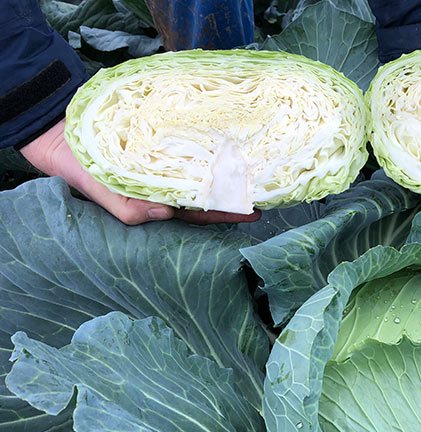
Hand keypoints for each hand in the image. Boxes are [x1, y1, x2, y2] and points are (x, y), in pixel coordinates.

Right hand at [20, 119, 260, 224]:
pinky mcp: (162, 141)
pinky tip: (226, 141)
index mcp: (158, 202)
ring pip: (204, 169)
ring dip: (227, 169)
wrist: (58, 133)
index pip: (200, 212)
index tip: (255, 212)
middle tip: (267, 188)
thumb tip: (167, 212)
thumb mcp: (102, 192)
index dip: (227, 213)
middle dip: (236, 192)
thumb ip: (130, 209)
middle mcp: (167, 184)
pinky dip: (207, 145)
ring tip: (255, 166)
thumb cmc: (81, 169)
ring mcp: (166, 164)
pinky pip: (190, 146)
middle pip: (209, 191)